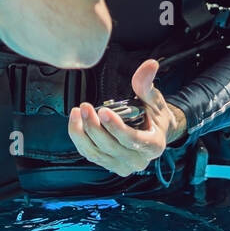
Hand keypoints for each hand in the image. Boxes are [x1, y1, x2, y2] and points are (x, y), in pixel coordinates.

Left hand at [68, 58, 186, 176]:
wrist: (152, 133)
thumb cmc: (153, 116)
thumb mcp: (153, 99)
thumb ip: (147, 84)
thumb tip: (150, 65)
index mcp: (154, 145)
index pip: (132, 140)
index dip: (116, 127)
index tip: (103, 111)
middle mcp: (139, 160)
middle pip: (111, 146)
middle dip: (95, 127)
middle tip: (85, 107)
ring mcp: (122, 165)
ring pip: (97, 153)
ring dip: (83, 133)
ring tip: (77, 112)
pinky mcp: (108, 164)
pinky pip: (89, 154)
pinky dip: (80, 139)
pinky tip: (75, 122)